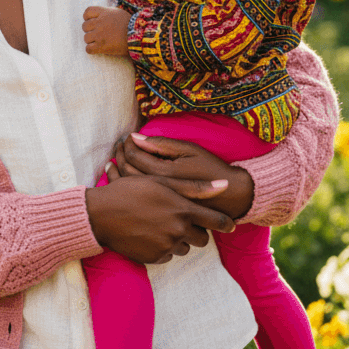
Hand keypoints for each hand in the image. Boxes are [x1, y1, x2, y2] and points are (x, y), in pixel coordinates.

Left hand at [82, 6, 129, 55]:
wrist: (139, 36)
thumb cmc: (130, 24)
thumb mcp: (117, 12)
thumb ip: (106, 13)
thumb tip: (97, 15)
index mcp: (104, 12)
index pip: (87, 12)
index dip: (87, 17)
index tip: (92, 22)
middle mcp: (100, 22)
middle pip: (84, 26)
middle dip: (90, 30)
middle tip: (98, 33)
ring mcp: (100, 35)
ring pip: (86, 38)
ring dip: (91, 40)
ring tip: (100, 41)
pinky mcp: (101, 46)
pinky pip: (88, 49)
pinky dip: (91, 50)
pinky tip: (98, 49)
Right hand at [84, 176, 230, 263]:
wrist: (100, 215)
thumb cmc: (130, 192)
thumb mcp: (162, 182)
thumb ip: (195, 187)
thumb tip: (224, 184)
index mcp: (183, 210)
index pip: (218, 222)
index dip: (226, 224)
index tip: (231, 225)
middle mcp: (178, 231)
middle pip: (202, 239)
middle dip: (196, 231)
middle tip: (182, 220)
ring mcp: (166, 246)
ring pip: (184, 248)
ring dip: (179, 239)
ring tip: (160, 225)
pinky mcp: (154, 258)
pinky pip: (168, 255)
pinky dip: (163, 247)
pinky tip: (149, 235)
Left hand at [109, 133, 254, 221]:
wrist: (230, 197)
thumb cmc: (210, 170)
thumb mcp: (189, 151)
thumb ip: (161, 145)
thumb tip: (135, 137)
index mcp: (163, 174)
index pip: (133, 155)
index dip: (128, 144)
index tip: (128, 138)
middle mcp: (156, 190)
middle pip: (125, 170)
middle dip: (120, 154)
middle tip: (120, 145)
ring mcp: (156, 203)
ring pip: (126, 184)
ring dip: (118, 168)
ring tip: (117, 157)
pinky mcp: (158, 211)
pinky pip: (134, 196)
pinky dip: (123, 183)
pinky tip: (122, 176)